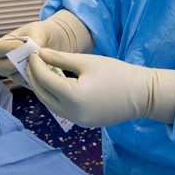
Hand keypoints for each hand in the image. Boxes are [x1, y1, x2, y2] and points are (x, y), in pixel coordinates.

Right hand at [0, 10, 91, 85]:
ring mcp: (15, 73)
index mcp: (4, 44)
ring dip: (28, 71)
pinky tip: (46, 70)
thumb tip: (34, 51)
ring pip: (15, 78)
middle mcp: (6, 60)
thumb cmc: (42, 33)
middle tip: (31, 58)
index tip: (24, 44)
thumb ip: (35, 38)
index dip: (9, 48)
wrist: (55, 41)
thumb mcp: (38, 30)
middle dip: (16, 64)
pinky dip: (37, 78)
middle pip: (1, 68)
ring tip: (41, 63)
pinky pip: (29, 84)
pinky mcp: (27, 81)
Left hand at [27, 48, 174, 127]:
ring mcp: (78, 121)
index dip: (36, 64)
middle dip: (35, 77)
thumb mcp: (87, 62)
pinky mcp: (83, 122)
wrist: (142, 95)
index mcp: (73, 97)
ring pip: (50, 104)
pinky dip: (54, 95)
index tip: (32, 52)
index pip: (44, 79)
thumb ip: (60, 58)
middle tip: (31, 61)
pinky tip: (55, 82)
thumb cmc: (117, 74)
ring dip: (43, 87)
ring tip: (41, 69)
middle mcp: (72, 113)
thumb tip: (40, 54)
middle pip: (43, 94)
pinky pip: (61, 109)